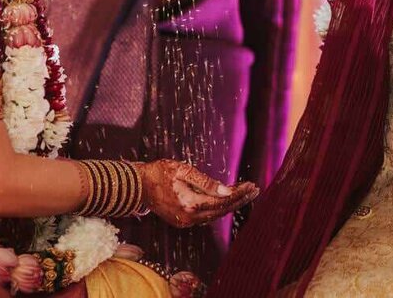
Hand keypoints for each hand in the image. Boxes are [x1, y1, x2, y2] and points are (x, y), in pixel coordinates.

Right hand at [137, 159, 258, 227]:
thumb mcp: (183, 170)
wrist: (138, 185)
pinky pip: (205, 216)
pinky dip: (217, 207)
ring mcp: (185, 222)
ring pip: (214, 214)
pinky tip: (226, 198)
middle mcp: (189, 218)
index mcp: (190, 204)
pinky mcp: (182, 221)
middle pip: (221, 210)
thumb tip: (228, 190)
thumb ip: (206, 182)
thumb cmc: (159, 173)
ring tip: (244, 192)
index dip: (239, 194)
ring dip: (230, 204)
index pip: (222, 201)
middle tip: (254, 189)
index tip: (251, 185)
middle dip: (239, 199)